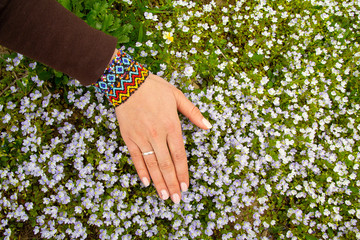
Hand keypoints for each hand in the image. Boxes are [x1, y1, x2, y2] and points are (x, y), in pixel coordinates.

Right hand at [114, 73, 210, 203]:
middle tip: (177, 200)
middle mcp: (157, 135)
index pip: (180, 156)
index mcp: (172, 126)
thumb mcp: (177, 96)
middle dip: (172, 184)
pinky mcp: (129, 138)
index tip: (186, 187)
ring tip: (164, 197)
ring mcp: (142, 138)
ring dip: (159, 183)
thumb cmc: (154, 87)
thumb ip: (193, 113)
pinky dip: (141, 171)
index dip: (184, 173)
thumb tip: (209, 126)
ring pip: (152, 165)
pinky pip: (136, 158)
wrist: (126, 81)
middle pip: (167, 165)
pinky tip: (147, 183)